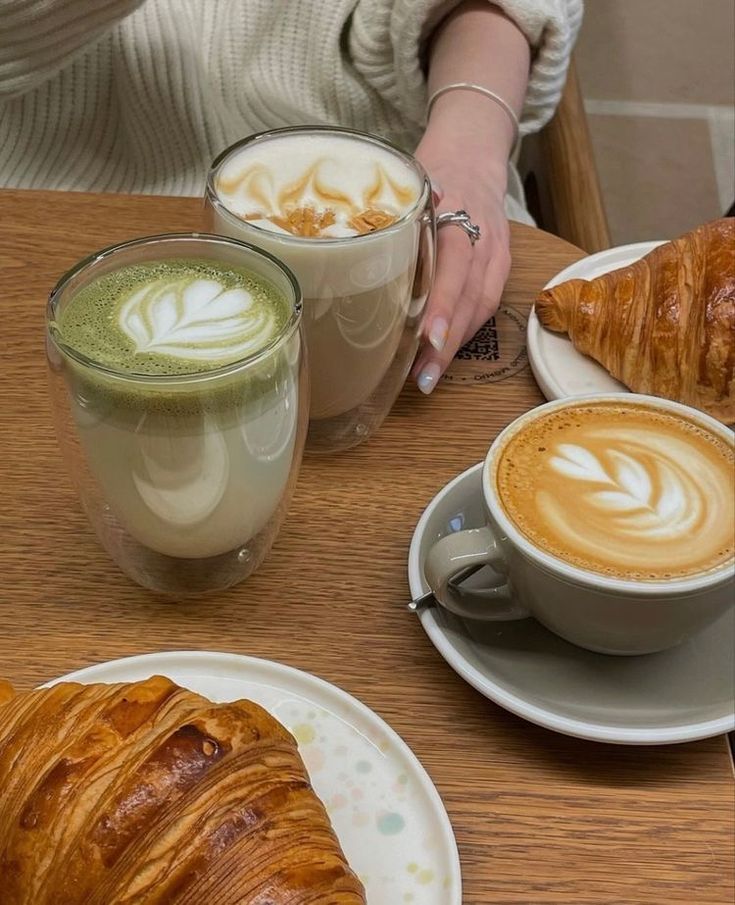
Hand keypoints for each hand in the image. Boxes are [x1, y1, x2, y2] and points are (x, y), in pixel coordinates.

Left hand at [412, 108, 511, 393]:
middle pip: (470, 296)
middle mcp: (484, 235)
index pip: (455, 263)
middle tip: (422, 377)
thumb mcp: (410, 180)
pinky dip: (464, 332)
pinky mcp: (501, 264)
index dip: (443, 303)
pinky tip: (443, 354)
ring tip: (428, 377)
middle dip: (447, 341)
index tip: (427, 337)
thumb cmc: (433, 167)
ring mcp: (497, 251)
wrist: (475, 149)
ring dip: (455, 346)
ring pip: (482, 307)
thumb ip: (392, 213)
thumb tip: (352, 249)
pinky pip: (487, 305)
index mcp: (460, 211)